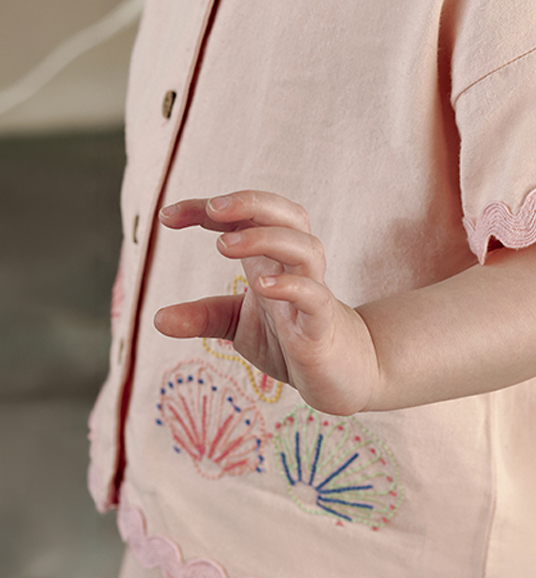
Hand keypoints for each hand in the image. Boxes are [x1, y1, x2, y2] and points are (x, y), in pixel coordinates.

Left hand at [154, 190, 378, 414]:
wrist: (337, 374)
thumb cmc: (289, 339)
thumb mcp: (237, 325)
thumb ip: (203, 316)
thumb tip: (157, 318)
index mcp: (271, 258)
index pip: (246, 217)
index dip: (208, 210)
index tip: (167, 216)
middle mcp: (294, 266)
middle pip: (287, 215)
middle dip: (251, 203)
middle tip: (212, 208)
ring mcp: (312, 291)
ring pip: (304, 247)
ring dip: (266, 238)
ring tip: (224, 246)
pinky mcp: (322, 324)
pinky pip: (314, 295)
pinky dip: (290, 286)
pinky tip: (261, 285)